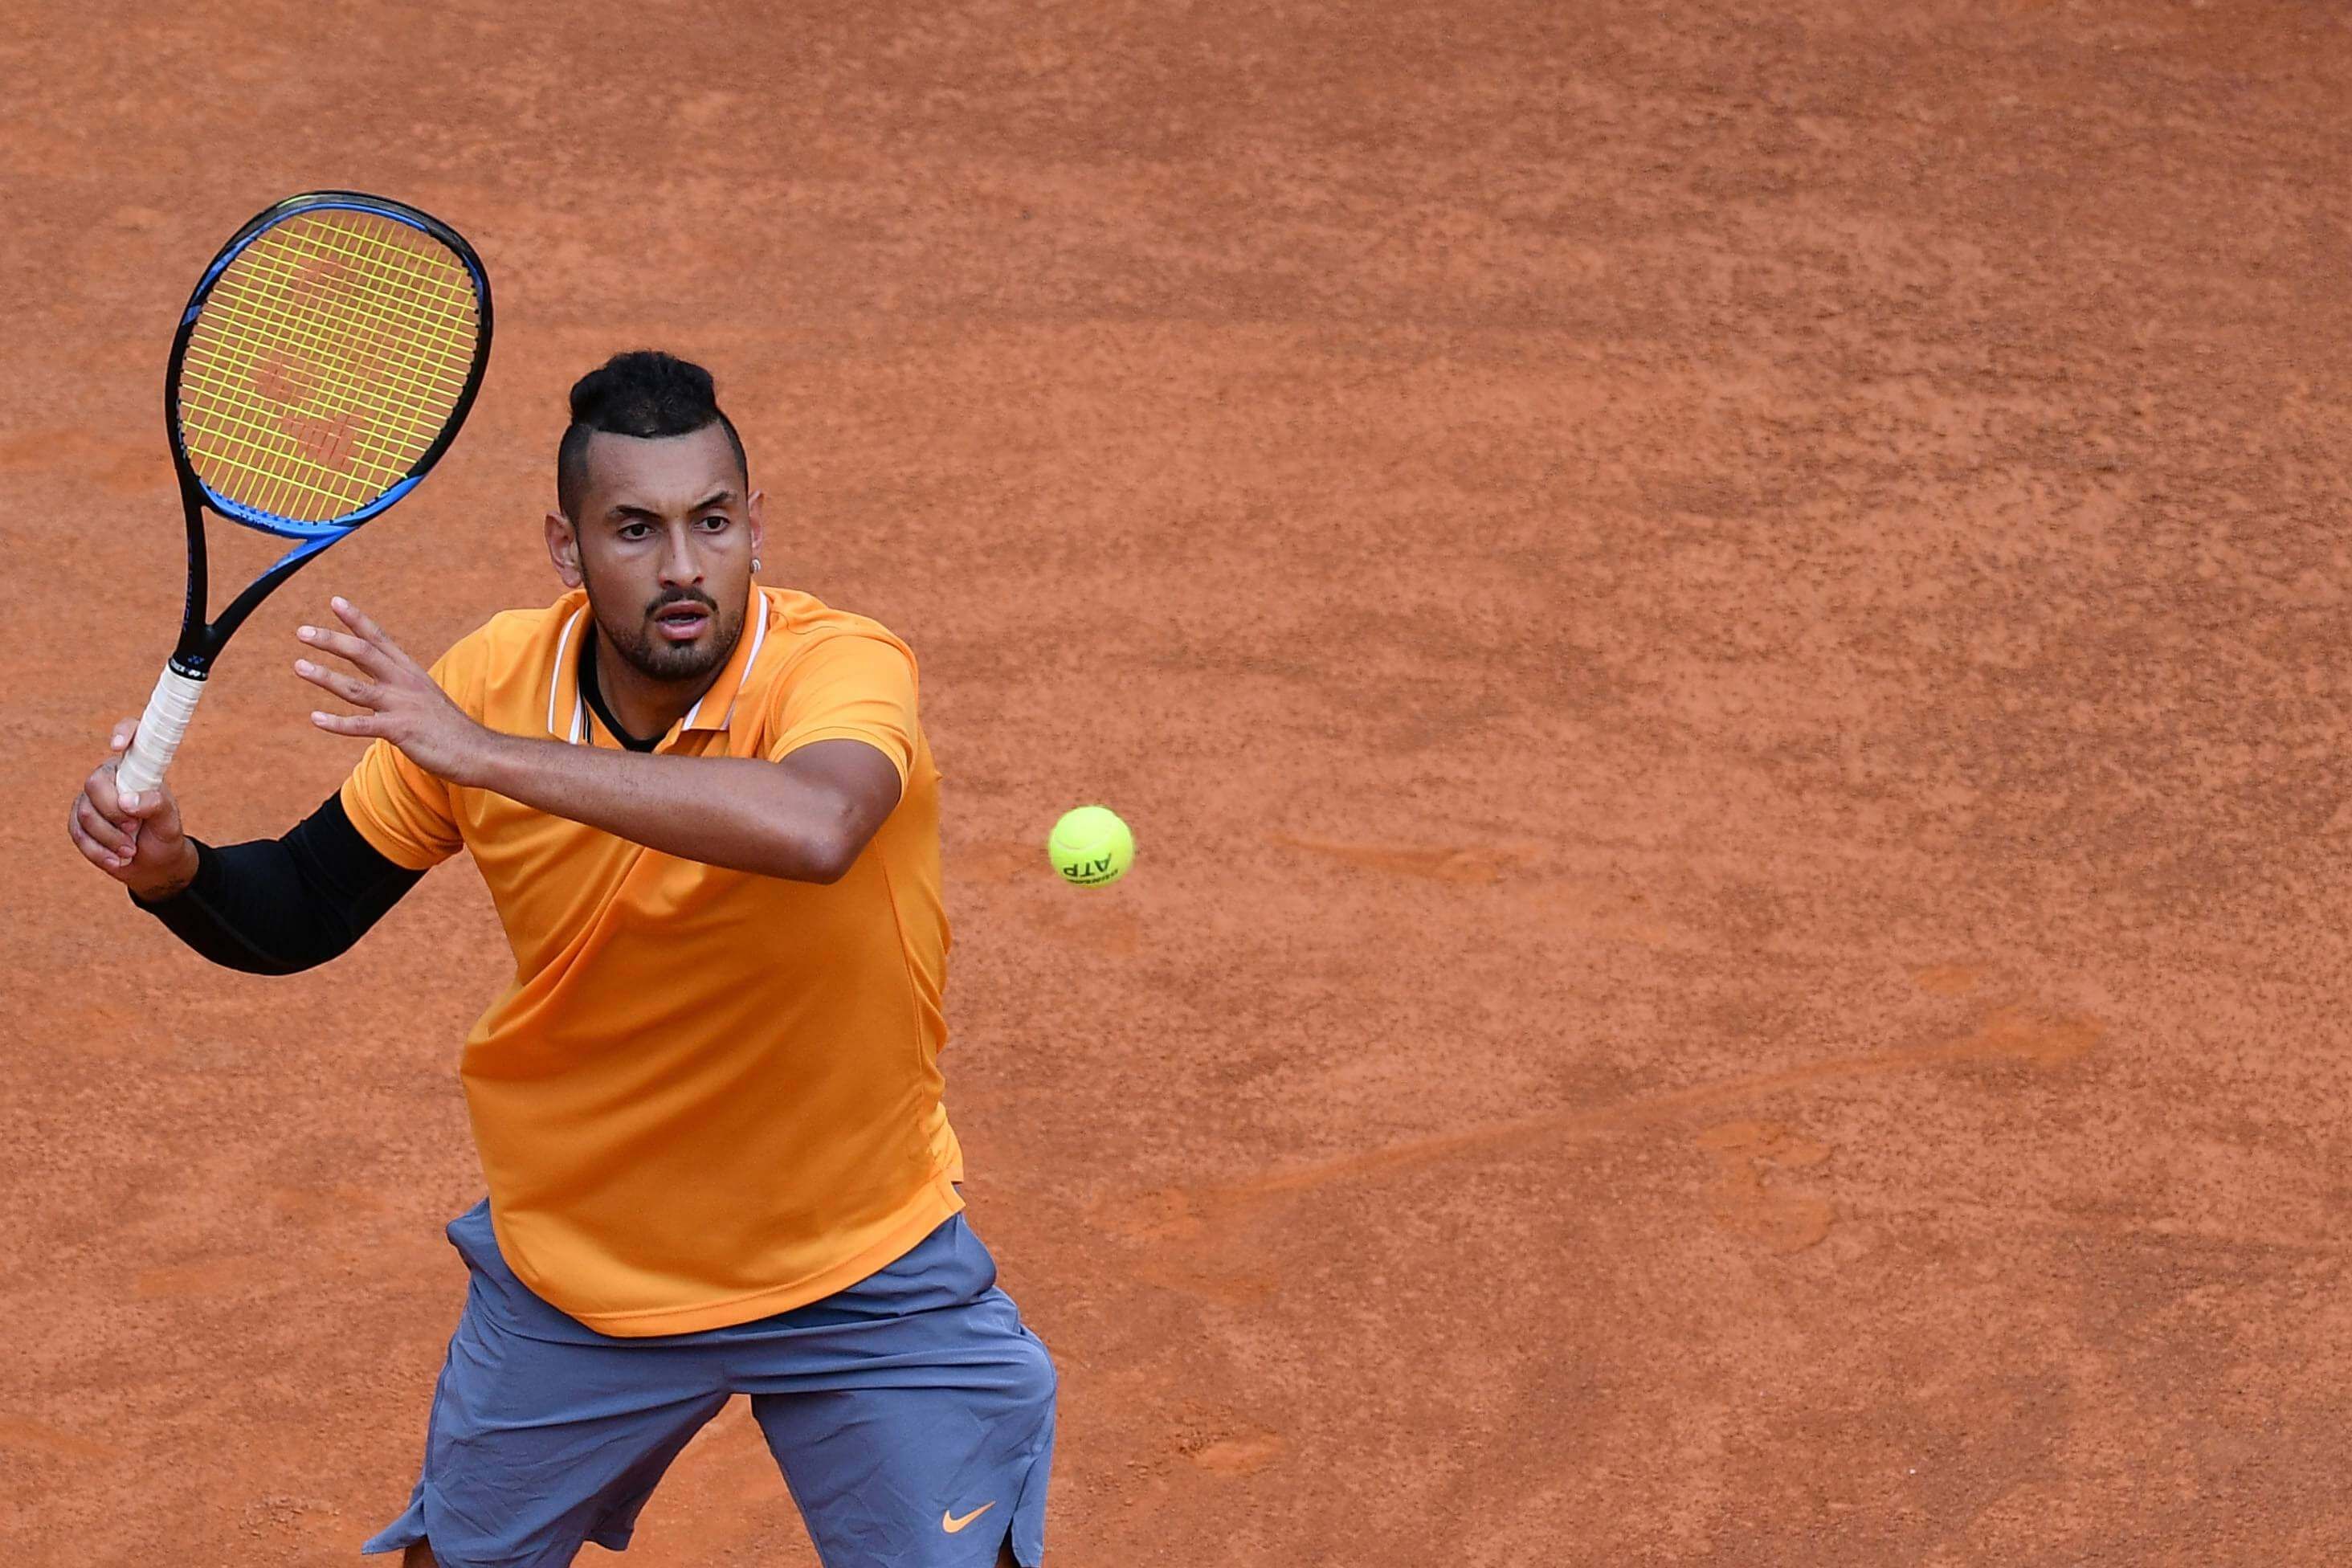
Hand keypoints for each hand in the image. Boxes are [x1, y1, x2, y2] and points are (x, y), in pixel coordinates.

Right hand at [68, 717, 199, 900]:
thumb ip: (156, 806)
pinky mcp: (78, 822)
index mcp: (136, 768)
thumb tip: (128, 801)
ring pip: (86, 813)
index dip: (124, 733)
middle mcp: (110, 778)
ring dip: (110, 838)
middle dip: (114, 812)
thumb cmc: (164, 835)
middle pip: (95, 784)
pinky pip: (78, 834)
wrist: (153, 864)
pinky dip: (98, 851)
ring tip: (130, 850)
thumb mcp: (169, 822)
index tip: (119, 746)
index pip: (131, 736)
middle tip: (135, 828)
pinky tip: (116, 860)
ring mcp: (91, 799)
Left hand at [296, 597, 495, 783]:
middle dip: (331, 640)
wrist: (477, 751)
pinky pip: (362, 726)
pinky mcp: (399, 731)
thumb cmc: (450, 728)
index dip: (356, 620)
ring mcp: (401, 706)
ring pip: (355, 688)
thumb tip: (380, 683)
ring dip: (325, 676)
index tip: (335, 602)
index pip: (379, 639)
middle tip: (302, 631)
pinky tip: (315, 719)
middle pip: (363, 654)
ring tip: (299, 665)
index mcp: (410, 672)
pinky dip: (337, 723)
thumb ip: (401, 686)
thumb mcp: (425, 696)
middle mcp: (403, 683)